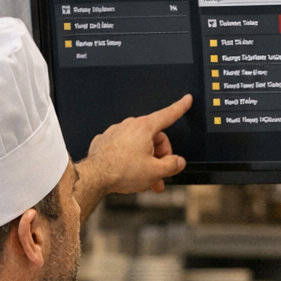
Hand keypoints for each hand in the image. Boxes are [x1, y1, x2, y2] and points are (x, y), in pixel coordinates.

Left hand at [75, 95, 192, 215]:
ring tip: (144, 181)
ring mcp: (115, 133)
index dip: (180, 107)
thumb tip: (177, 162)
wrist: (94, 178)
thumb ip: (172, 165)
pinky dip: (129, 160)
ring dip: (145, 162)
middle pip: (154, 138)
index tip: (186, 100)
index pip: (168, 114)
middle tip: (160, 175)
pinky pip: (123, 148)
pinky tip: (128, 174)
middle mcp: (129, 126)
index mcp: (144, 128)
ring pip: (138, 145)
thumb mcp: (155, 172)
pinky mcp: (104, 142)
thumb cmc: (121, 171)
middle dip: (159, 158)